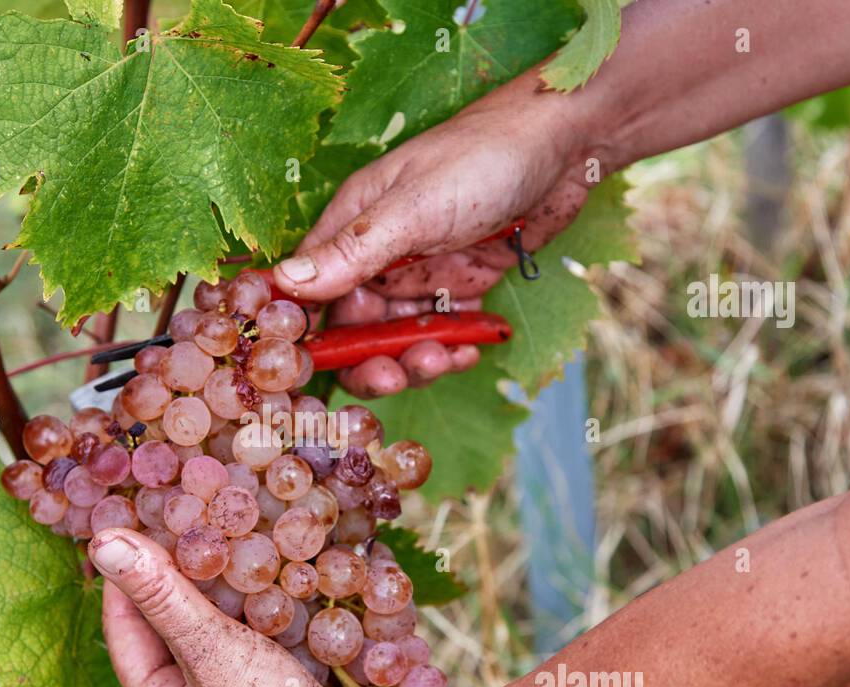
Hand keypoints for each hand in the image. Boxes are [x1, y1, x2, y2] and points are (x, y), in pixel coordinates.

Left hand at [89, 527, 376, 686]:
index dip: (128, 573)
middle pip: (171, 633)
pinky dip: (260, 622)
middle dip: (182, 581)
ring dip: (226, 600)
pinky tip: (277, 592)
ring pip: (217, 643)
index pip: (122, 626)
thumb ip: (162, 596)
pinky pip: (256, 656)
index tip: (140, 525)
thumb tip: (103, 544)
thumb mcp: (209, 651)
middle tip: (193, 529)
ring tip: (234, 549)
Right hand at [275, 75, 593, 396]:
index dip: (307, 334)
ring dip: (414, 361)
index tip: (318, 368)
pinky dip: (450, 351)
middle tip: (394, 378)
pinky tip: (468, 352)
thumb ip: (353, 249)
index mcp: (352, 225)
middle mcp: (378, 254)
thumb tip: (285, 282)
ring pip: (397, 338)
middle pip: (353, 328)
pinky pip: (441, 333)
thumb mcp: (414, 207)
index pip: (309, 290)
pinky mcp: (459, 285)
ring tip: (443, 359)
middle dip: (368, 360)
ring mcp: (419, 273)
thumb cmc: (483, 158)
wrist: (565, 146)